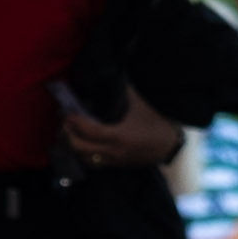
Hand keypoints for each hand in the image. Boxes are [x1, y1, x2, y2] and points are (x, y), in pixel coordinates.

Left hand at [56, 88, 183, 168]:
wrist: (172, 147)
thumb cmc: (158, 124)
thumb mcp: (141, 104)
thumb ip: (126, 90)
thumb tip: (115, 72)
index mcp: (119, 135)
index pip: (89, 131)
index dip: (75, 123)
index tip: (67, 114)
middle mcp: (114, 151)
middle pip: (81, 149)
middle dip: (68, 136)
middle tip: (64, 123)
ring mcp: (115, 161)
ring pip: (85, 159)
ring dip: (73, 148)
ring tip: (68, 134)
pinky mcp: (117, 165)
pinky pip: (94, 164)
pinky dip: (83, 155)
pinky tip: (80, 145)